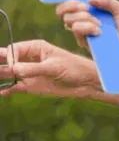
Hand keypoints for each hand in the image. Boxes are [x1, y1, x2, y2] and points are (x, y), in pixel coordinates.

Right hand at [0, 38, 114, 101]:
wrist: (87, 83)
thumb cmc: (74, 68)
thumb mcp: (54, 67)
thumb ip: (33, 68)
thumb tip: (13, 69)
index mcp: (35, 48)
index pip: (14, 50)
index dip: (10, 57)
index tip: (12, 67)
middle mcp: (28, 59)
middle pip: (7, 59)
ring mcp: (28, 72)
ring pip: (8, 73)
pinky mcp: (30, 85)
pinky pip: (14, 87)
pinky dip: (7, 89)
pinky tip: (2, 92)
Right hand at [55, 0, 118, 101]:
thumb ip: (109, 1)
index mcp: (89, 15)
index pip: (69, 7)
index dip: (70, 2)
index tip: (82, 1)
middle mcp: (82, 24)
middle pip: (64, 13)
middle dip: (75, 7)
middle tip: (87, 9)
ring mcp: (82, 35)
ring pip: (69, 21)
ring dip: (85, 18)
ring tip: (99, 25)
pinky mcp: (84, 44)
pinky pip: (77, 30)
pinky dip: (88, 27)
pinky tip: (99, 32)